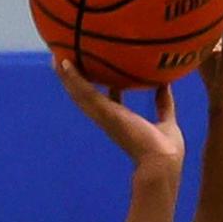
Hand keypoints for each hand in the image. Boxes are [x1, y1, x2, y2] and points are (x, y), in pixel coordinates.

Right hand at [53, 58, 184, 174]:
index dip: (110, 88)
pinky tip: (61, 64)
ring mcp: (104, 117)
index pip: (113, 102)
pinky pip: (84, 93)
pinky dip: (72, 79)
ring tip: (56, 59)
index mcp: (124, 122)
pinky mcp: (102, 114)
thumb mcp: (167, 121)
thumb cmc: (166, 150)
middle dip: (81, 81)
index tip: (106, 75)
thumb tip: (166, 83)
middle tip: (70, 64)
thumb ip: (164, 103)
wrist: (160, 162)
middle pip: (91, 98)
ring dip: (68, 77)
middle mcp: (110, 119)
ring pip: (81, 94)